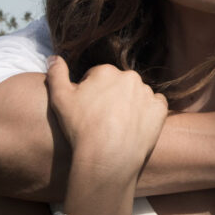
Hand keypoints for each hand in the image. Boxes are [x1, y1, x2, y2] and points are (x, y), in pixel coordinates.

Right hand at [46, 56, 167, 175]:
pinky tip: (137, 125)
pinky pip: (156, 106)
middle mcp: (130, 77)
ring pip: (137, 95)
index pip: (98, 76)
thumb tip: (54, 57)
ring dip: (131, 104)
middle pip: (119, 84)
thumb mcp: (59, 99)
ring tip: (119, 126)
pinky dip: (149, 113)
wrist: (107, 156)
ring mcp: (147, 93)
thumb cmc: (81, 128)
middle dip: (112, 96)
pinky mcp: (160, 109)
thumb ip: (56, 74)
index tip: (88, 110)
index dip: (91, 93)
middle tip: (103, 119)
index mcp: (106, 71)